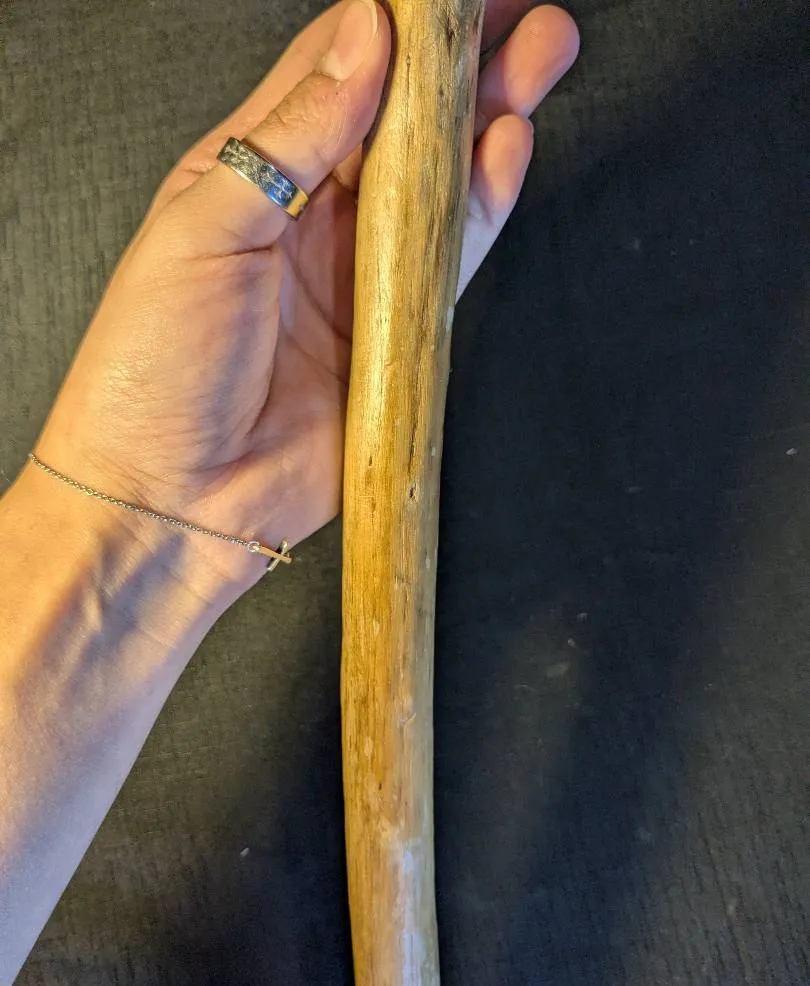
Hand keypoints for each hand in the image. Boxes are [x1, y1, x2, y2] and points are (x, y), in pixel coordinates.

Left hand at [33, 0, 578, 595]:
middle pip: (402, 122)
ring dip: (489, 121)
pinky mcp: (395, 337)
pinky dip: (483, 208)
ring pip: (439, 184)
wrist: (175, 497)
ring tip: (539, 56)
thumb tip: (360, 41)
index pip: (334, 72)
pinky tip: (506, 153)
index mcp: (249, 175)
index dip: (393, 23)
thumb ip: (290, 135)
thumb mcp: (205, 226)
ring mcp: (359, 278)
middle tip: (518, 9)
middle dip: (462, 63)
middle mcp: (311, 220)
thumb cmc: (153, 369)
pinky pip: (452, 261)